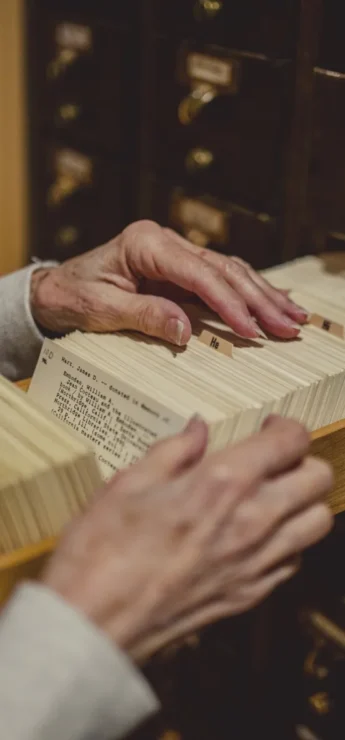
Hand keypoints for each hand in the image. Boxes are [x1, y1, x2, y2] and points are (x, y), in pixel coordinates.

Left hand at [31, 221, 307, 344]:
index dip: (228, 302)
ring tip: (291, 318)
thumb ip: (144, 315)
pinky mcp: (177, 269)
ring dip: (261, 295)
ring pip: (229, 270)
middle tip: (286, 327)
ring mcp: (173, 254)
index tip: (251, 329)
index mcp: (145, 244)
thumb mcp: (102, 310)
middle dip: (257, 299)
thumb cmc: (73, 297)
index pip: (199, 273)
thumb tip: (186, 330)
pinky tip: (270, 303)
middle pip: (222, 268)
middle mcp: (164, 242)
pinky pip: (219, 278)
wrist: (55, 290)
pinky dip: (245, 293)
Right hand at [42, 415, 332, 663]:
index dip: (285, 427)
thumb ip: (173, 451)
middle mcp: (253, 520)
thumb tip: (197, 430)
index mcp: (223, 481)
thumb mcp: (130, 482)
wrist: (95, 622)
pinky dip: (288, 542)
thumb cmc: (103, 550)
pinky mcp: (251, 594)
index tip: (267, 427)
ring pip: (318, 522)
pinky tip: (259, 535)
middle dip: (302, 460)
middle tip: (273, 460)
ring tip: (274, 496)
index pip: (290, 441)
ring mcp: (257, 561)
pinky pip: (295, 560)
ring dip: (304, 502)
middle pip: (318, 479)